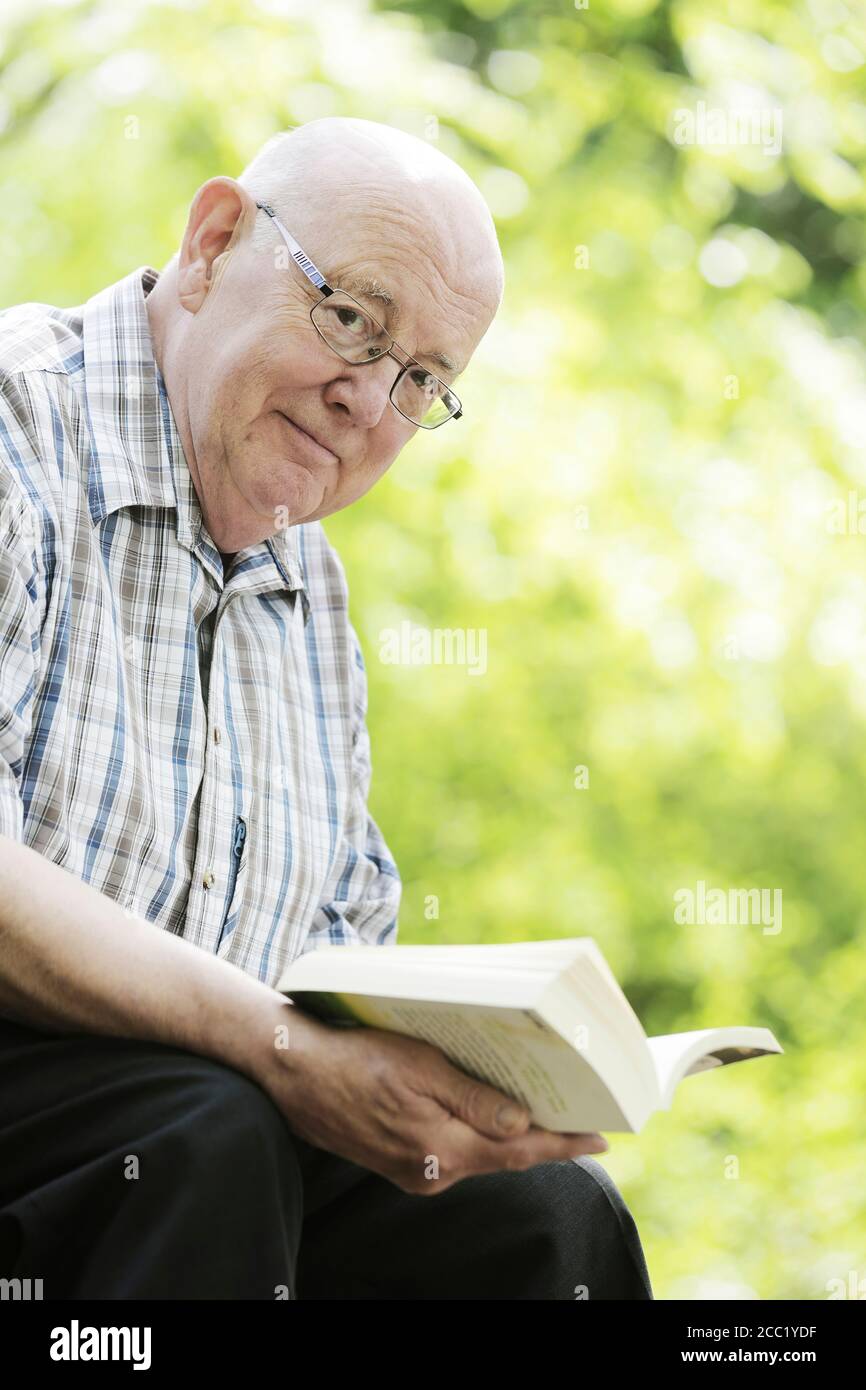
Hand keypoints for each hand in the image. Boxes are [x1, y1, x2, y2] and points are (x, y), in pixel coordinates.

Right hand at [258, 1006, 609, 1195]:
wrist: (294, 1072)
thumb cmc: (356, 1058)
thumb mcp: (420, 1067)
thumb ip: (474, 1100)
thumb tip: (524, 1126)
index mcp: (440, 1149)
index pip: (517, 1153)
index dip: (562, 1146)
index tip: (601, 1140)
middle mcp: (432, 1171)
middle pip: (502, 1156)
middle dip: (540, 1136)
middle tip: (579, 1112)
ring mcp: (414, 1171)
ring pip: (477, 1153)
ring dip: (507, 1132)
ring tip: (541, 1105)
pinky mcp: (400, 1161)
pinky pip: (452, 1149)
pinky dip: (475, 1131)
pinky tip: (486, 1109)